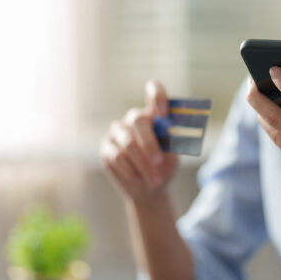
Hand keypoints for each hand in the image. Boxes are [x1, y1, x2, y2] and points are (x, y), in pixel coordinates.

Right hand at [100, 80, 179, 203]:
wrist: (150, 188)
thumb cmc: (164, 166)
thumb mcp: (174, 155)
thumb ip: (172, 142)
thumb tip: (174, 134)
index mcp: (154, 114)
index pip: (154, 91)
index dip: (157, 96)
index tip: (162, 112)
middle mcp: (134, 118)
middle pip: (138, 119)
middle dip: (149, 143)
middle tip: (158, 161)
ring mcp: (118, 131)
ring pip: (127, 142)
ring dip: (142, 163)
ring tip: (155, 180)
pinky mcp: (106, 147)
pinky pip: (116, 156)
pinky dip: (129, 169)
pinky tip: (137, 177)